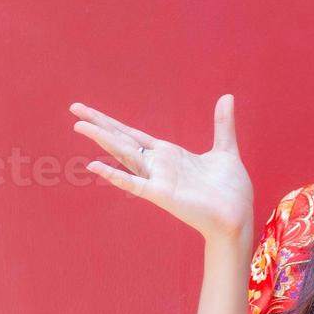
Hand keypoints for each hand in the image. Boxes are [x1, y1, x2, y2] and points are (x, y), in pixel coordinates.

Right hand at [69, 94, 252, 240]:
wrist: (239, 217)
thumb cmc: (231, 190)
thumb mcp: (225, 150)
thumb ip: (222, 124)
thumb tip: (227, 96)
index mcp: (169, 154)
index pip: (133, 134)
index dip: (111, 121)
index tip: (89, 111)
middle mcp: (158, 165)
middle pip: (122, 139)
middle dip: (99, 123)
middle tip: (74, 109)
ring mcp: (158, 179)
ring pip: (124, 155)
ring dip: (103, 139)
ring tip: (79, 126)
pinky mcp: (162, 194)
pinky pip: (134, 183)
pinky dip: (115, 175)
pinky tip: (95, 166)